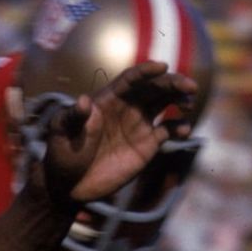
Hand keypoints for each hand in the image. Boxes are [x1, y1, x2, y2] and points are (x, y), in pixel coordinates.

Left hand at [41, 61, 195, 202]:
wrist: (69, 184)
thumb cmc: (62, 153)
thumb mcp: (63, 133)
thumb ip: (75, 117)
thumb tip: (84, 100)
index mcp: (107, 99)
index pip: (130, 79)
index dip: (146, 71)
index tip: (162, 66)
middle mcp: (126, 107)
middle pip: (154, 87)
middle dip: (173, 82)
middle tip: (189, 86)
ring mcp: (138, 124)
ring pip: (165, 103)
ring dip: (181, 98)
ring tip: (187, 104)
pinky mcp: (147, 144)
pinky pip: (169, 130)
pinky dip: (180, 127)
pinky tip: (184, 129)